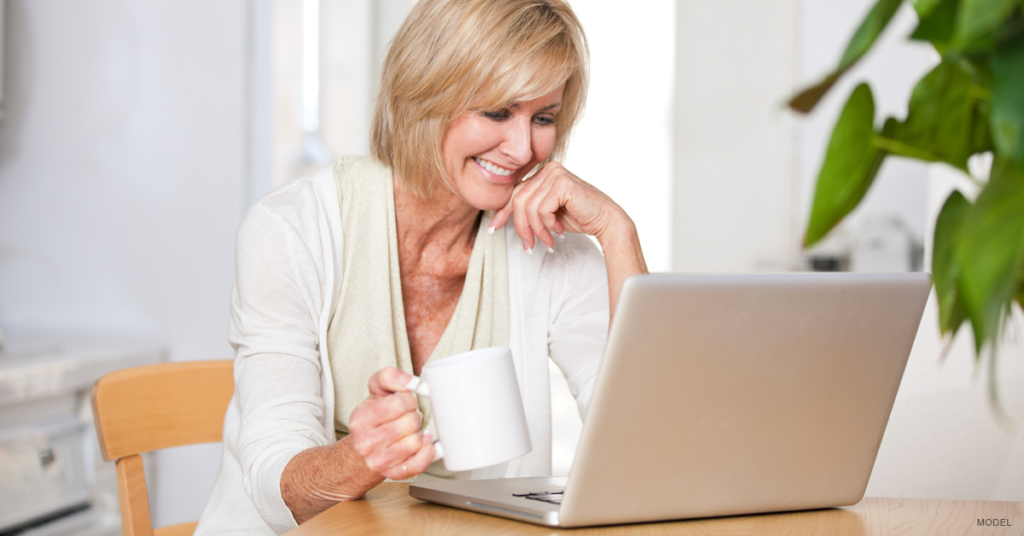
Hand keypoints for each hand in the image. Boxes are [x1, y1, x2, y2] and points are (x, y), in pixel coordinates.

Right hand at [348, 367, 434, 479]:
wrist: (362, 450)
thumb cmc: (373, 417)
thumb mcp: (376, 391)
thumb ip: (390, 377)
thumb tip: (412, 382)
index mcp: (361, 419)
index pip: (398, 404)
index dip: (409, 400)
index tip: (405, 403)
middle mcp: (366, 442)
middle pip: (409, 423)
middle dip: (414, 417)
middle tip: (408, 418)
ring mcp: (379, 461)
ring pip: (415, 442)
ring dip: (418, 434)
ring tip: (410, 431)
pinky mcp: (393, 474)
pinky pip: (418, 464)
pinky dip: (427, 452)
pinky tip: (423, 444)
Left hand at [489, 161, 624, 251]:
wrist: (606, 221)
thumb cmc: (580, 217)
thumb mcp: (548, 213)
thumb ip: (530, 209)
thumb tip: (504, 217)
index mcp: (544, 173)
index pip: (516, 192)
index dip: (503, 212)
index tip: (494, 228)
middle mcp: (549, 169)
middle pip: (519, 200)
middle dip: (522, 227)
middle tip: (529, 245)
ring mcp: (556, 174)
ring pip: (528, 207)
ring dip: (537, 230)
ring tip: (548, 240)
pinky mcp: (562, 184)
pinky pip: (541, 209)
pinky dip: (548, 225)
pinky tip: (559, 230)